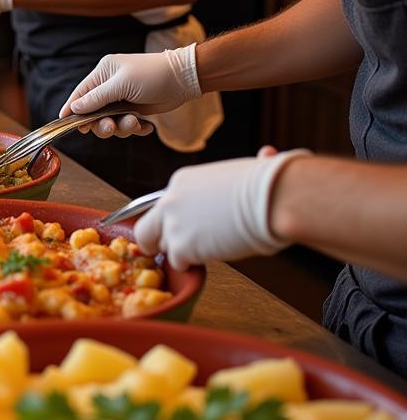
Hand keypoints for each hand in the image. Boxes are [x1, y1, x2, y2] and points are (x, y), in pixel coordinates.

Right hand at [59, 46, 201, 138]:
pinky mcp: (136, 109)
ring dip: (122, 127)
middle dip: (102, 123)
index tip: (65, 123)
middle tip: (111, 127)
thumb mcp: (121, 85)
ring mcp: (123, 99)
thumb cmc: (152, 75)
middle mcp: (111, 86)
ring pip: (110, 121)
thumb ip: (96, 98)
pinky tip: (145, 127)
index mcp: (103, 73)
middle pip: (94, 113)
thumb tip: (74, 107)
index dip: (72, 109)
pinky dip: (135, 129)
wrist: (185, 79)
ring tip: (135, 123)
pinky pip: (126, 125)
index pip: (80, 93)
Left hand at [133, 150, 309, 269]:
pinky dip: (191, 265)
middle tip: (179, 248)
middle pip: (146, 228)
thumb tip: (267, 154)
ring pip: (162, 247)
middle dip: (158, 240)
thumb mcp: (248, 169)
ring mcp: (173, 225)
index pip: (165, 206)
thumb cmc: (270, 182)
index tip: (189, 225)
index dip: (176, 219)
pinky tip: (209, 257)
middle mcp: (170, 201)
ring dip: (180, 253)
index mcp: (182, 181)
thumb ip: (246, 169)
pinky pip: (178, 263)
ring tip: (205, 250)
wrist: (273, 199)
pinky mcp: (182, 247)